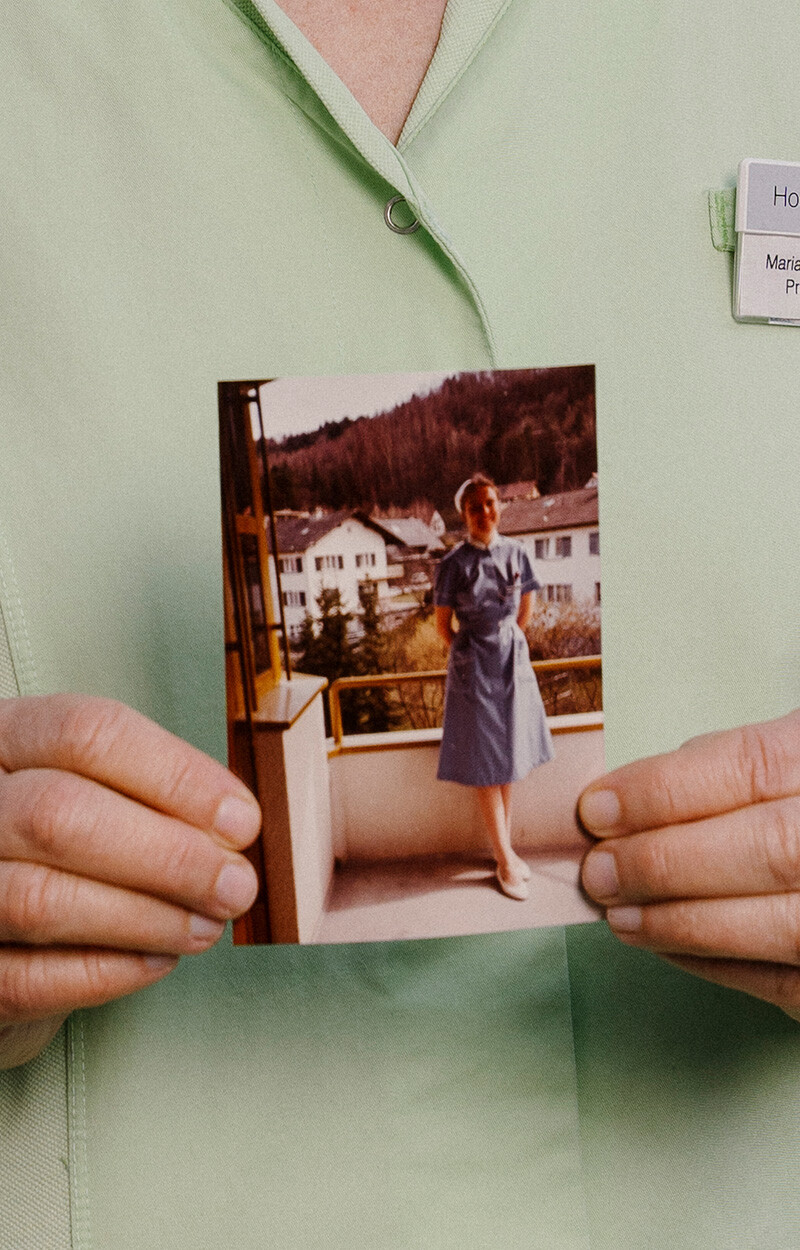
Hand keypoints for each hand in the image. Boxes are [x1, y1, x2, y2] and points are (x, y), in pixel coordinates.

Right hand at [0, 695, 260, 1067]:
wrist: (1, 923)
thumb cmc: (62, 844)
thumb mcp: (97, 790)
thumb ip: (152, 796)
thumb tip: (234, 828)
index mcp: (4, 739)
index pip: (86, 732)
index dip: (175, 775)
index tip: (241, 820)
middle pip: (60, 814)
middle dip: (167, 855)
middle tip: (235, 885)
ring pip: (41, 899)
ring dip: (145, 917)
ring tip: (207, 926)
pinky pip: (26, 978)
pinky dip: (106, 971)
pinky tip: (158, 960)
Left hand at [579, 710, 799, 1018]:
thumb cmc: (799, 804)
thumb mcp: (792, 755)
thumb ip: (731, 768)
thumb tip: (632, 799)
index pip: (751, 766)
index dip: (664, 792)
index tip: (598, 810)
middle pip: (770, 848)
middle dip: (667, 862)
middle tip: (601, 871)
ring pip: (783, 923)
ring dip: (683, 922)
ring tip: (620, 916)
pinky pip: (787, 980)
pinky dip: (718, 964)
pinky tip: (668, 946)